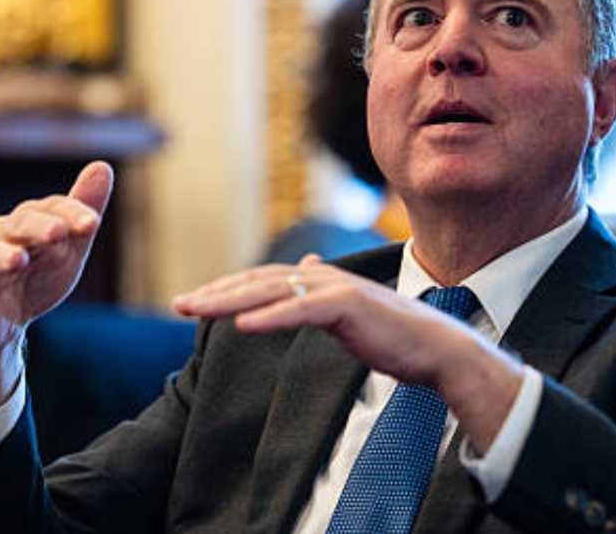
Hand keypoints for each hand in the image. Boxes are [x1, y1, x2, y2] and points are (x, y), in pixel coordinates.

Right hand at [0, 161, 112, 418]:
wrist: (3, 322)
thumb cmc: (37, 276)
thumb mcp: (69, 247)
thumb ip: (82, 213)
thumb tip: (103, 166)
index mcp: (30, 221)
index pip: (52, 209)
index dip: (72, 214)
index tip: (93, 224)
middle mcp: (3, 235)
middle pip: (21, 225)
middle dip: (40, 227)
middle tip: (58, 233)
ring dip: (3, 255)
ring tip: (20, 259)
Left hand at [173, 255, 523, 449]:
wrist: (436, 348)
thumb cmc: (394, 335)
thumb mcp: (348, 310)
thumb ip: (321, 292)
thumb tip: (303, 266)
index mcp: (321, 281)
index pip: (263, 281)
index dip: (227, 289)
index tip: (194, 302)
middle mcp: (325, 278)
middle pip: (259, 281)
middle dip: (216, 293)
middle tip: (179, 305)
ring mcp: (337, 290)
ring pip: (272, 290)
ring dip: (230, 300)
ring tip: (196, 310)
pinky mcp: (349, 307)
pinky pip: (301, 311)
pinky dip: (270, 317)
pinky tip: (242, 325)